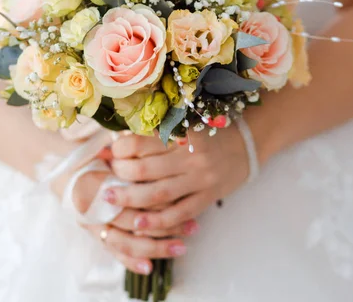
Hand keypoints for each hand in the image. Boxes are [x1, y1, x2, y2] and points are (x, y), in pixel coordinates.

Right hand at [65, 149, 197, 274]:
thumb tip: (145, 151)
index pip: (135, 198)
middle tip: (192, 228)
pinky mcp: (95, 236)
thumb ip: (122, 154)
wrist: (61, 172)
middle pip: (135, 223)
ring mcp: (93, 226)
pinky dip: (130, 262)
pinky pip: (115, 253)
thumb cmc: (88, 159)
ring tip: (181, 247)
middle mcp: (94, 209)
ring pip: (127, 243)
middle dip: (166, 226)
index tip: (183, 202)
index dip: (158, 201)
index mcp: (97, 186)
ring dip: (156, 247)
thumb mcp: (102, 152)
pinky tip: (149, 268)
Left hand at [104, 125, 249, 231]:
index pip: (140, 142)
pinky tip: (139, 225)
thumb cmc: (206, 135)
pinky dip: (158, 221)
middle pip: (145, 169)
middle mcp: (190, 156)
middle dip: (120, 175)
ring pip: (158, 194)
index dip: (119, 149)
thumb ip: (151, 135)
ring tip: (110, 200)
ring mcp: (200, 179)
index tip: (110, 153)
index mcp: (181, 133)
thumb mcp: (182, 126)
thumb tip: (110, 144)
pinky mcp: (207, 197)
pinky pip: (179, 213)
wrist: (246, 145)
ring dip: (130, 199)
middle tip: (106, 177)